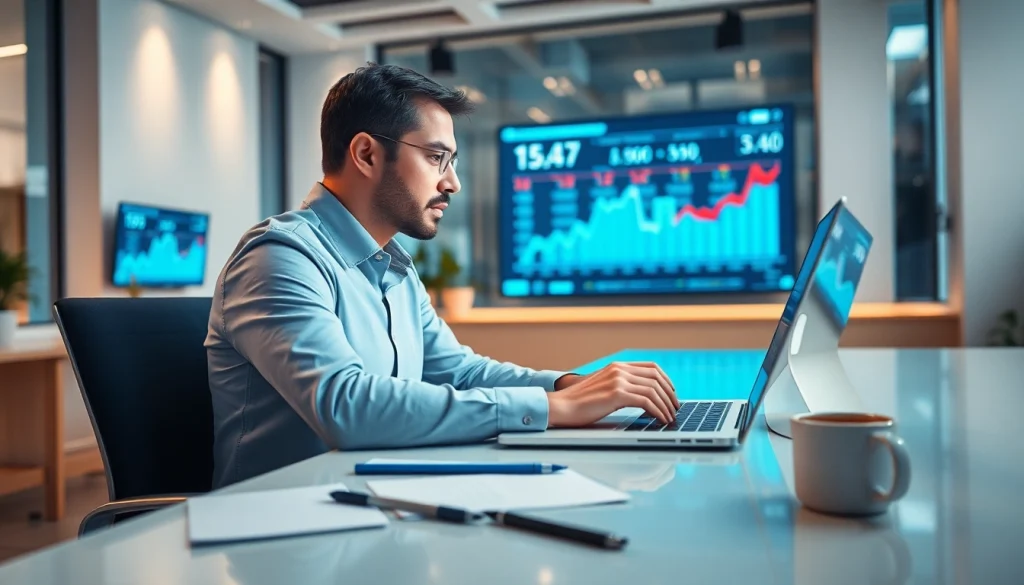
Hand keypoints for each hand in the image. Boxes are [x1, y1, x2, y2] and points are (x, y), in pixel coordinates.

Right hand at [546, 362, 678, 427]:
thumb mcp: (602, 389)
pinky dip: (657, 411)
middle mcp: (619, 370)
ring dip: (666, 405)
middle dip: (670, 394)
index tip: (672, 393)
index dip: (666, 380)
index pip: (651, 367)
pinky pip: (646, 401)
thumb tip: (640, 398)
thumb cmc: (579, 403)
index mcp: (617, 366)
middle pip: (656, 377)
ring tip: (670, 417)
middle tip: (675, 408)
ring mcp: (618, 380)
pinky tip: (660, 420)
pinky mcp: (616, 394)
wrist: (561, 407)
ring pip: (654, 390)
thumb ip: (619, 387)